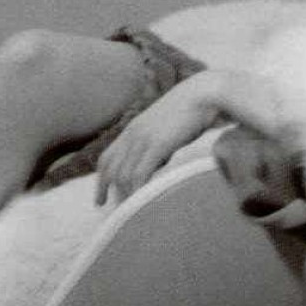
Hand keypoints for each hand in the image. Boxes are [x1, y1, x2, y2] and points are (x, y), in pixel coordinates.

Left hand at [94, 76, 220, 206]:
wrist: (205, 94)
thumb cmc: (192, 111)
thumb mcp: (167, 129)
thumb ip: (157, 146)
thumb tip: (155, 167)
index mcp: (133, 129)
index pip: (107, 158)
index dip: (101, 180)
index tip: (100, 199)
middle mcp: (133, 134)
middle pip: (110, 169)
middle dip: (106, 191)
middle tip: (111, 211)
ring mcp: (143, 139)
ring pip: (123, 174)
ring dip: (125, 195)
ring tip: (131, 212)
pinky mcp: (157, 144)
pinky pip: (139, 173)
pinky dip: (137, 190)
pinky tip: (141, 202)